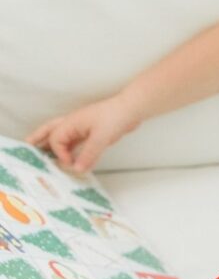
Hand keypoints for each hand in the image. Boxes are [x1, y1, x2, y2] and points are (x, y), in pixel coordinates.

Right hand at [25, 94, 140, 173]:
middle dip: (38, 138)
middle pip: (50, 130)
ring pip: (63, 136)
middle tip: (27, 146)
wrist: (132, 109)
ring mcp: (82, 127)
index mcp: (71, 122)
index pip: (56, 140)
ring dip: (54, 145)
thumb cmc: (115, 116)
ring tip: (44, 155)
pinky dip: (71, 149)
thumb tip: (76, 169)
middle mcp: (74, 124)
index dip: (59, 153)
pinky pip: (76, 141)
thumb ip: (88, 155)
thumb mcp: (101, 138)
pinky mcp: (92, 132)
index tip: (68, 163)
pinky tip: (71, 158)